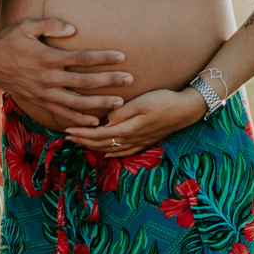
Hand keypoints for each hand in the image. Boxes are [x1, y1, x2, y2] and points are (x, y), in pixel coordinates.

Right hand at [0, 18, 131, 127]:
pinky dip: (79, 119)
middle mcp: (48, 79)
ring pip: (77, 103)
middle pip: (85, 83)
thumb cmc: (9, 41)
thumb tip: (73, 29)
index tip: (122, 56)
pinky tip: (95, 121)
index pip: (82, 58)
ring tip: (119, 104)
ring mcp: (44, 94)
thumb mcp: (26, 26)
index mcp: (48, 58)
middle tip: (130, 80)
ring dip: (99, 104)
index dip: (103, 58)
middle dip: (109, 82)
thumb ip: (50, 24)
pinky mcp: (40, 103)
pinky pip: (63, 114)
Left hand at [63, 88, 203, 157]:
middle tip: (66, 139)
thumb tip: (105, 121)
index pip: (98, 134)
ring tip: (80, 144)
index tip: (67, 131)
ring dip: (94, 148)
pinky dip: (112, 153)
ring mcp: (139, 142)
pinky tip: (107, 153)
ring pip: (111, 149)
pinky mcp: (146, 141)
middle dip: (83, 142)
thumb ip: (122, 113)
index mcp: (128, 129)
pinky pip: (124, 151)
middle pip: (102, 144)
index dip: (81, 134)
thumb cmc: (164, 101)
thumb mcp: (142, 102)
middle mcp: (132, 139)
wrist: (187, 109)